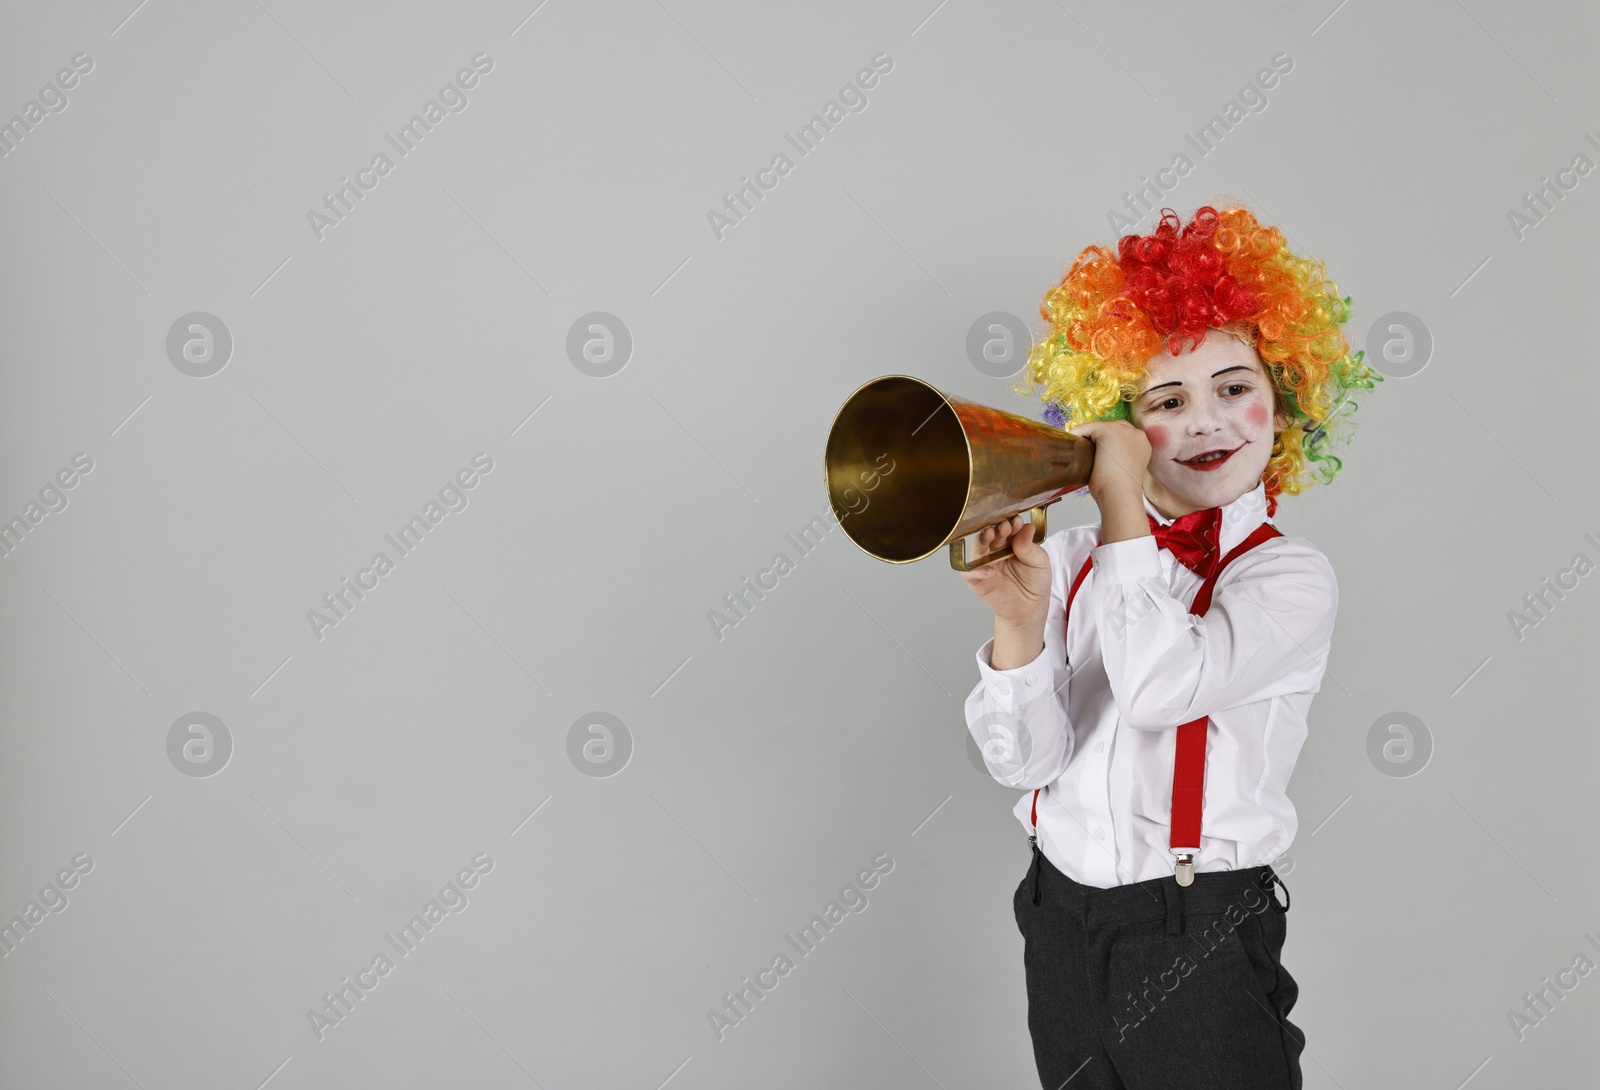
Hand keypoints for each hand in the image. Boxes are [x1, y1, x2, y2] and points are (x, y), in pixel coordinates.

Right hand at [960, 512, 1051, 629]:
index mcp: (1011, 541)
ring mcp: (984, 563)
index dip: (1011, 523)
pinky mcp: (976, 580)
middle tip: (1005, 526)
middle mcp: (995, 549)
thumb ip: (1031, 547)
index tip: (1016, 520)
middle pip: (991, 534)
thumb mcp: (1040, 563)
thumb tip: (1027, 528)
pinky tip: (990, 570)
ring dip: (983, 540)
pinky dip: (977, 570)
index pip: (1008, 528)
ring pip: (978, 547)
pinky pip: (970, 572)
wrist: (1029, 609)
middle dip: (997, 528)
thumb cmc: (1034, 583)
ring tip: (991, 535)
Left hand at [1068, 419, 1150, 503]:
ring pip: (1099, 428)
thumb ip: (1116, 460)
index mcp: (1142, 445)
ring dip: (1088, 437)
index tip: (1095, 453)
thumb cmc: (1118, 491)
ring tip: (1078, 451)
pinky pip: (1087, 427)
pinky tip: (1072, 442)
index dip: (1107, 444)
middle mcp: (1137, 434)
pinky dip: (1078, 434)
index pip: (1122, 436)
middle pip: (1112, 428)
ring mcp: (1123, 430)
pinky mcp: (1109, 431)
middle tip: (1085, 450)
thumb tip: (1097, 456)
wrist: (1120, 495)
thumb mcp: (1122, 472)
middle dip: (1098, 438)